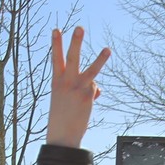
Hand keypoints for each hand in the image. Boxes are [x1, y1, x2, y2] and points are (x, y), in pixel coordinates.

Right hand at [47, 27, 110, 147]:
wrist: (62, 136)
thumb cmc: (61, 117)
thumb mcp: (65, 99)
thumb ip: (79, 88)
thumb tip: (98, 88)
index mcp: (56, 82)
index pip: (56, 59)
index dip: (56, 44)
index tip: (56, 30)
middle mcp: (66, 83)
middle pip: (72, 58)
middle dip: (75, 43)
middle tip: (79, 28)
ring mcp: (78, 89)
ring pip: (91, 71)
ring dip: (100, 60)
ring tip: (108, 50)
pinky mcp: (88, 96)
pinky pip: (94, 88)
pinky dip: (91, 94)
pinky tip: (84, 104)